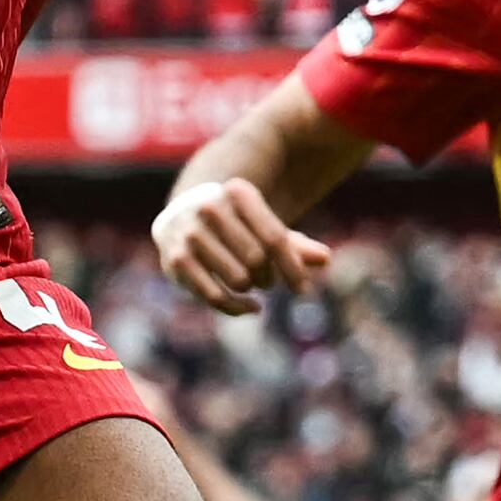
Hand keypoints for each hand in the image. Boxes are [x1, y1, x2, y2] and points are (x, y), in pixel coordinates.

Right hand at [152, 171, 332, 311]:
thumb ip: (295, 244)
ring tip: (251, 283)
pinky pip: (214, 296)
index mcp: (238, 192)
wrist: (183, 216)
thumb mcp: (264, 227)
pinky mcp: (175, 259)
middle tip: (267, 279)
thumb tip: (325, 259)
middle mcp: (209, 207)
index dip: (293, 268)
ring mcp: (190, 233)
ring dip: (251, 288)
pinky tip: (251, 308)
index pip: (275, 238)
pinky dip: (238, 308)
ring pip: (238, 279)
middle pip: (257, 259)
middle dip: (269, 276)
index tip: (304, 291)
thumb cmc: (237, 225)